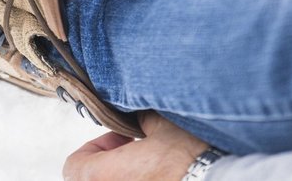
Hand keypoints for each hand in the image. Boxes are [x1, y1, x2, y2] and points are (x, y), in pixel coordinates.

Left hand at [63, 112, 211, 180]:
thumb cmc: (190, 159)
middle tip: (132, 152)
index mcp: (104, 177)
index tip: (119, 140)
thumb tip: (137, 118)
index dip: (92, 149)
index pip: (73, 166)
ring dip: (122, 176)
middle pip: (89, 180)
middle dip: (106, 165)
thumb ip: (139, 121)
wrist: (218, 180)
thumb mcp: (162, 125)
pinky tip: (160, 176)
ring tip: (148, 167)